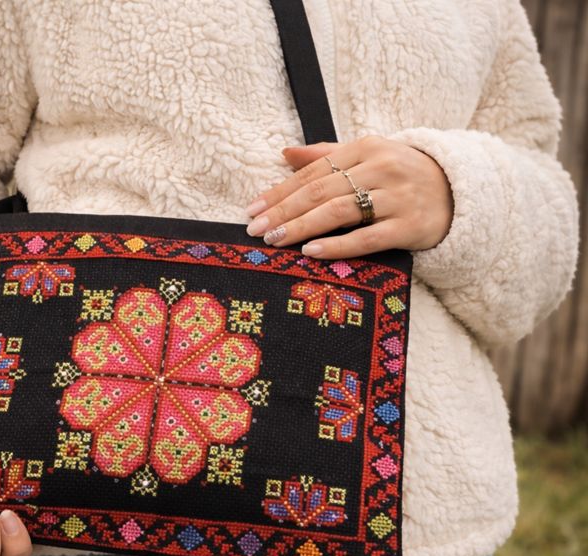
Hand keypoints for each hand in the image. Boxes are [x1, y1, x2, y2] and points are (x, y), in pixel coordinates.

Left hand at [243, 135, 453, 259]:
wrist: (460, 192)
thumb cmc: (402, 176)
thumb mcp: (368, 156)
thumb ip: (326, 156)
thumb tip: (286, 153)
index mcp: (366, 148)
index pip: (313, 172)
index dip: (280, 191)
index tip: (252, 209)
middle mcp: (381, 168)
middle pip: (321, 191)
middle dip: (284, 211)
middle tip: (256, 228)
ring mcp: (397, 197)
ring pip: (340, 212)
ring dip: (302, 227)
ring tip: (275, 240)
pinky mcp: (409, 226)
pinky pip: (367, 238)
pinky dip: (338, 245)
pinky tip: (312, 251)